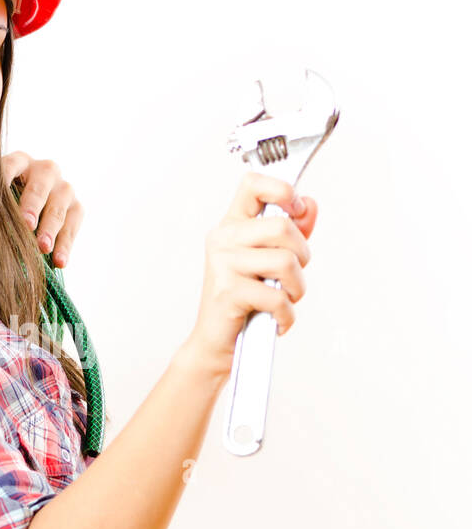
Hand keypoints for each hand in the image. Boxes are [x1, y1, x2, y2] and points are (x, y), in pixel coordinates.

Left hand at [2, 150, 84, 268]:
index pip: (10, 166)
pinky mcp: (76, 207)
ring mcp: (63, 188)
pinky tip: (59, 261)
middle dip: (33, 205)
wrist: (27, 218)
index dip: (4, 181)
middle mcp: (44, 170)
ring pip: (59, 205)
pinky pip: (74, 223)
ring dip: (51, 228)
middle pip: (40, 184)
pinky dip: (66, 244)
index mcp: (19, 161)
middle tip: (26, 225)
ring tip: (42, 248)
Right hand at [187, 170, 317, 379]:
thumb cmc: (243, 302)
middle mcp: (223, 239)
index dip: (282, 190)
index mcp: (232, 225)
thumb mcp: (269, 261)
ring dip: (296, 288)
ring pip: (285, 262)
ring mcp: (223, 264)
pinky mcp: (228, 291)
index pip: (253, 184)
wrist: (218, 343)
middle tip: (292, 276)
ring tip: (284, 299)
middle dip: (302, 256)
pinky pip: (277, 296)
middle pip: (283, 227)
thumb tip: (310, 205)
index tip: (296, 209)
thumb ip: (291, 231)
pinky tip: (277, 320)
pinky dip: (286, 314)